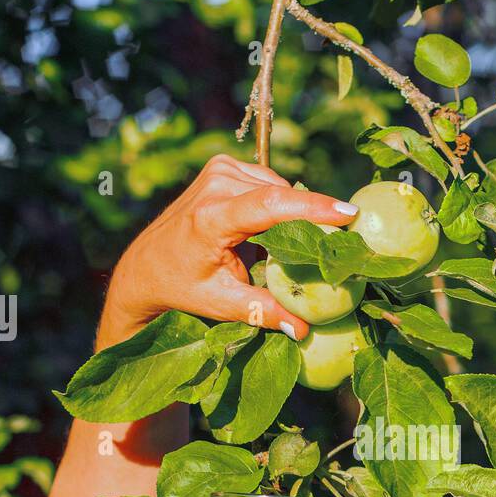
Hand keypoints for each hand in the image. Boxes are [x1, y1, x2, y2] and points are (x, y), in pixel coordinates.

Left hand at [97, 153, 358, 347]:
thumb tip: (303, 330)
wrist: (146, 265)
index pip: (271, 205)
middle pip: (280, 196)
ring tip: (292, 244)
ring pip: (277, 187)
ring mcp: (218, 171)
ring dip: (290, 213)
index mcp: (212, 217)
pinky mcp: (222, 167)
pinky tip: (271, 229)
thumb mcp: (222, 303)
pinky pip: (266, 183)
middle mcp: (215, 184)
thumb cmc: (183, 287)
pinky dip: (276, 204)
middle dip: (309, 219)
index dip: (313, 208)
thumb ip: (263, 312)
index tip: (349, 213)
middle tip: (335, 245)